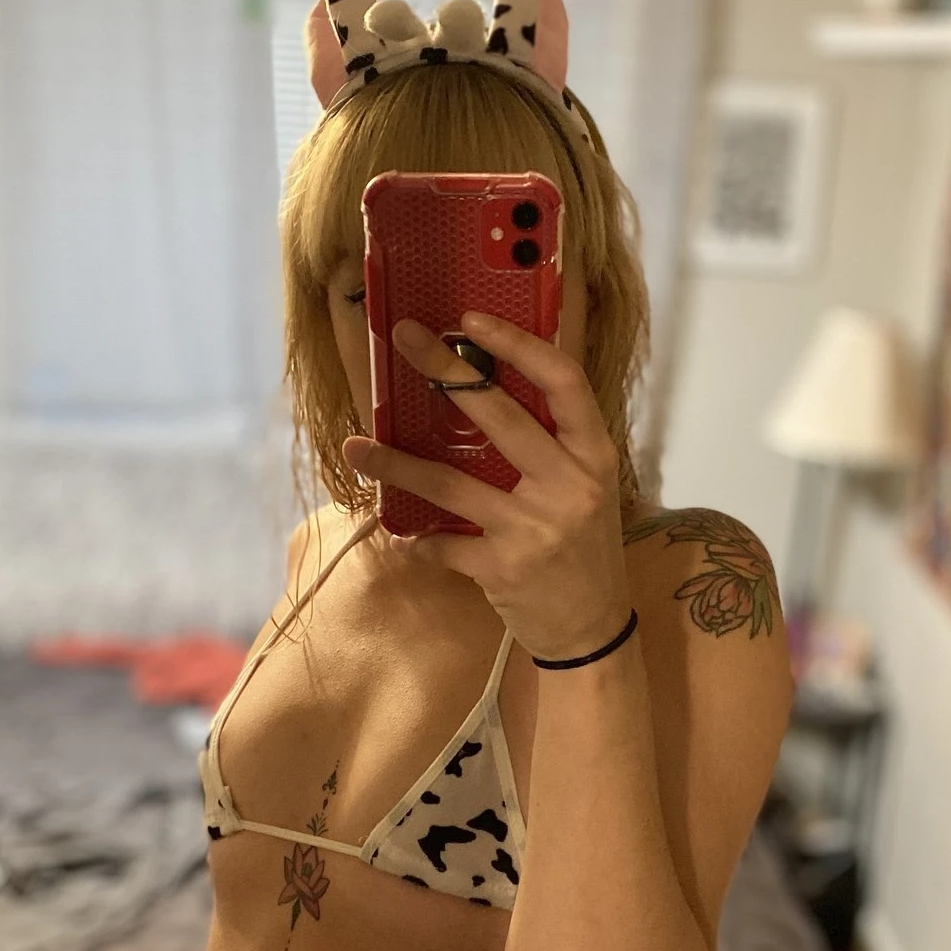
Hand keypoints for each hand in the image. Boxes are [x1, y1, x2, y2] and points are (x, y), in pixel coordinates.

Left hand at [342, 313, 631, 661]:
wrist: (592, 629)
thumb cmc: (583, 548)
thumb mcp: (586, 489)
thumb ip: (552, 445)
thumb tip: (483, 389)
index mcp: (594, 456)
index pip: (563, 381)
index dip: (518, 344)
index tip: (471, 320)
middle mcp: (569, 485)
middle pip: (499, 415)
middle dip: (445, 371)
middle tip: (405, 339)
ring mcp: (535, 529)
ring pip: (450, 482)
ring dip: (396, 463)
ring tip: (356, 447)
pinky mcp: (503, 569)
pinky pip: (442, 545)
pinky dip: (417, 539)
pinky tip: (399, 532)